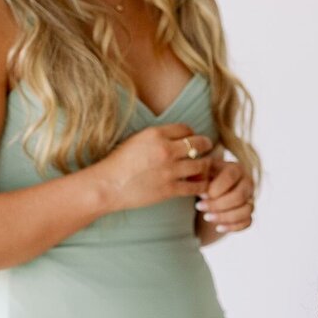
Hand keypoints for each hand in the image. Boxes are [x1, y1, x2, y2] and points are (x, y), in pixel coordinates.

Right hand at [92, 123, 213, 213]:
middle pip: (199, 144)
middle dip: (206, 146)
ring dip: (206, 166)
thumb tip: (175, 137)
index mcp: (156, 134)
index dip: (192, 134)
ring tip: (206, 168)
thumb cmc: (119, 162)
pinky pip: (196, 186)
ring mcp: (170, 171)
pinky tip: (201, 185)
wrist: (108, 185)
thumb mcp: (137, 139)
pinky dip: (202, 186)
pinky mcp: (170, 189)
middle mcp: (166, 150)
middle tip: (209, 149)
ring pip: (202, 165)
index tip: (193, 139)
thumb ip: (157, 137)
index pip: (186, 129)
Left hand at [196, 155, 254, 235]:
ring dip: (225, 217)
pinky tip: (218, 227)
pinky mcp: (249, 212)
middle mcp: (247, 183)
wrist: (214, 187)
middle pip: (239, 196)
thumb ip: (199, 175)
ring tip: (206, 217)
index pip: (231, 177)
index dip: (216, 188)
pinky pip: (247, 222)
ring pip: (245, 211)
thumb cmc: (207, 176)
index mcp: (236, 169)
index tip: (201, 194)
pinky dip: (233, 227)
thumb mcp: (201, 171)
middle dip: (218, 205)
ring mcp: (250, 199)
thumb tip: (197, 185)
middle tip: (199, 206)